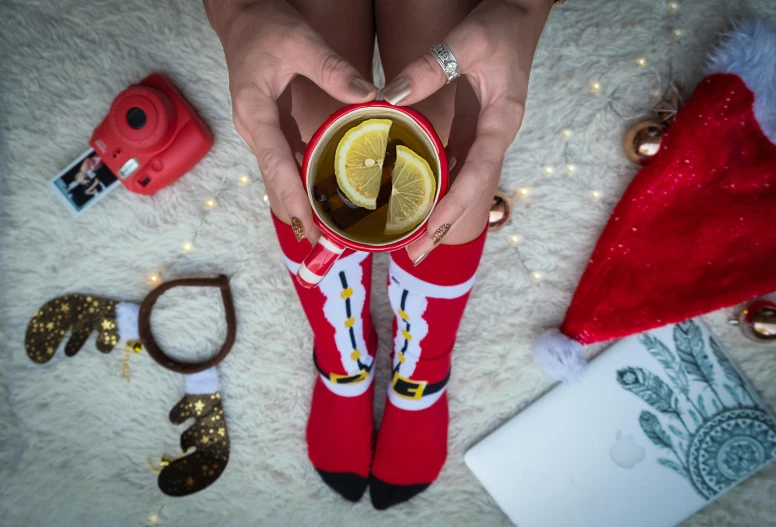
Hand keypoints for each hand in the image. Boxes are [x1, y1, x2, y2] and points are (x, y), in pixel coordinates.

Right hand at [204, 0, 376, 239]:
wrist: (242, 15)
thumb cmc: (265, 25)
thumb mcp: (300, 41)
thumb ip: (333, 69)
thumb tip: (371, 97)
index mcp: (254, 112)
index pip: (275, 164)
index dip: (292, 199)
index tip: (307, 228)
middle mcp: (254, 129)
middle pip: (275, 181)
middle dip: (297, 214)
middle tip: (324, 243)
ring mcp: (262, 132)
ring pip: (280, 178)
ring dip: (301, 204)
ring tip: (329, 231)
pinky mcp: (272, 130)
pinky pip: (287, 164)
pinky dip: (304, 184)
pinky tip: (327, 198)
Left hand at [382, 0, 551, 259]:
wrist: (520, 13)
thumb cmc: (500, 26)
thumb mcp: (465, 42)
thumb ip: (429, 68)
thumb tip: (388, 98)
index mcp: (500, 121)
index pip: (478, 173)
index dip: (455, 205)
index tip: (431, 232)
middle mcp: (494, 136)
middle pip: (471, 191)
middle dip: (445, 225)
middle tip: (415, 256)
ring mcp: (485, 135)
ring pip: (464, 184)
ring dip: (441, 214)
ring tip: (412, 242)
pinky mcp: (474, 129)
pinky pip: (456, 166)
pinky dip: (439, 188)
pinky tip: (416, 203)